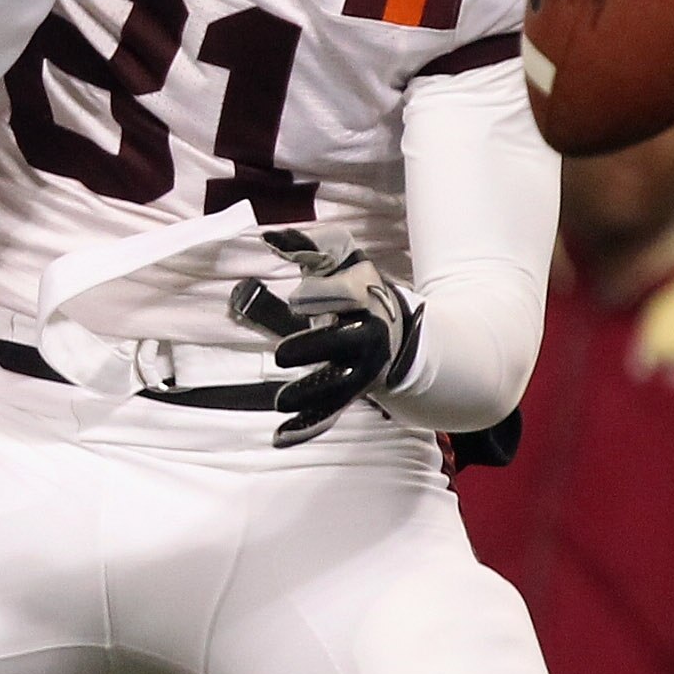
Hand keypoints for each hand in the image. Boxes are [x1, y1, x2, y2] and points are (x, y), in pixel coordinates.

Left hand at [229, 227, 421, 446]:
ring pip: (336, 387)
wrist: (402, 332)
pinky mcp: (346, 393)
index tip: (300, 299)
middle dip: (314, 349)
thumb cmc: (362, 291)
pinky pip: (328, 412)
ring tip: (281, 403)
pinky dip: (307, 426)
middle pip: (341, 345)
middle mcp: (367, 341)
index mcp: (369, 304)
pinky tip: (279, 437)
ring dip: (310, 395)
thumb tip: (271, 236)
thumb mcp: (345, 264)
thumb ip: (312, 247)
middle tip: (283, 354)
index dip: (325, 296)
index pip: (347, 298)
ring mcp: (359, 372)